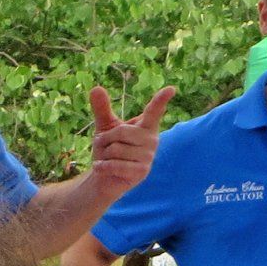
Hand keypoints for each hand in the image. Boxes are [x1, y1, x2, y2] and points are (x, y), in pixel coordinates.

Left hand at [88, 85, 175, 199]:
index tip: (170, 89)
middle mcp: (151, 139)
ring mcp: (148, 157)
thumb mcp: (105, 127)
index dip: (161, 100)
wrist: (104, 178)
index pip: (154, 111)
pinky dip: (103, 167)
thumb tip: (95, 88)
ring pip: (115, 150)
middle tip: (104, 147)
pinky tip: (102, 168)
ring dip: (103, 155)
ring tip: (107, 159)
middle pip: (121, 132)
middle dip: (105, 140)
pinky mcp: (141, 172)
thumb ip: (103, 109)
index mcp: (146, 126)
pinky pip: (116, 165)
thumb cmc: (109, 150)